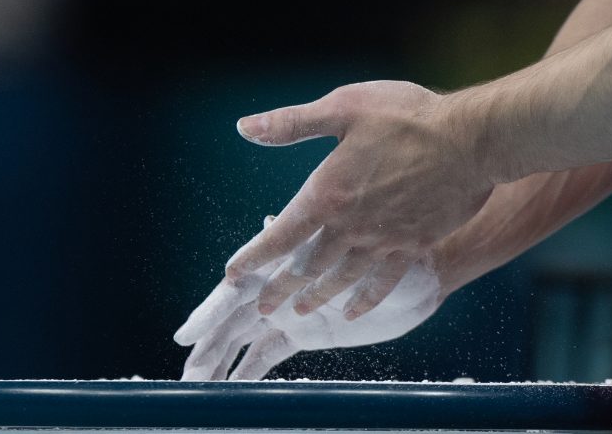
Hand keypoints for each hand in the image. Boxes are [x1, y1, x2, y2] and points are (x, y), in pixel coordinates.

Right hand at [174, 217, 444, 379]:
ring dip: (222, 361)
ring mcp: (291, 309)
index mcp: (284, 261)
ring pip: (245, 338)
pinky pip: (270, 353)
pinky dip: (250, 370)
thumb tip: (270, 221)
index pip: (237, 289)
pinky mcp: (308, 332)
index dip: (211, 311)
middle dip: (209, 345)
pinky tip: (232, 389)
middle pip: (234, 319)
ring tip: (198, 387)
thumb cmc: (391, 242)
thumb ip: (312, 238)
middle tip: (187, 375)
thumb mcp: (356, 235)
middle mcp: (280, 285)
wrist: (426, 269)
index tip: (186, 335)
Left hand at [225, 81, 493, 323]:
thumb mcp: (344, 107)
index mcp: (328, 193)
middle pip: (307, 266)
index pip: (282, 234)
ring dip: (317, 298)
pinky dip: (364, 301)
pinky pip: (382, 283)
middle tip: (261, 307)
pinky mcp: (413, 246)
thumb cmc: (407, 116)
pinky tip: (353, 312)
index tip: (233, 275)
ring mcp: (383, 241)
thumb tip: (245, 128)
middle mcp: (351, 226)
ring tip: (299, 312)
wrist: (471, 140)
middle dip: (281, 288)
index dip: (255, 257)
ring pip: (341, 279)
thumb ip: (292, 123)